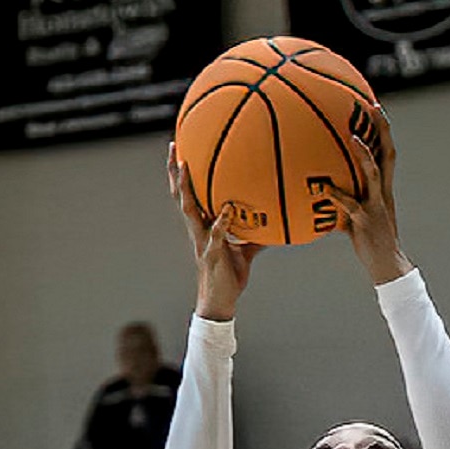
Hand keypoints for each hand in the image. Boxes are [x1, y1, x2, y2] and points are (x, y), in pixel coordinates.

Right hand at [169, 144, 261, 320]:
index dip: (183, 174)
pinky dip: (221, 221)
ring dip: (186, 187)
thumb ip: (256, 235)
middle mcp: (198, 230)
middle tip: (173, 145)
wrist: (220, 302)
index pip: (189, 195)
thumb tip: (275, 224)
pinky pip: (215, 234)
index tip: (182, 149)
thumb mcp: (246, 252)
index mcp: (203, 227)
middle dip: (175, 170)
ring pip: (188, 209)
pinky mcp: (212, 254)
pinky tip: (228, 209)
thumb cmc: (230, 276)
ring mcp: (202, 240)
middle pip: (181, 194)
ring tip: (185, 166)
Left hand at [319, 108, 412, 285]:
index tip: (376, 108)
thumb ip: (343, 199)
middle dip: (382, 130)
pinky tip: (321, 189)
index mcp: (384, 189)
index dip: (383, 131)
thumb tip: (321, 191)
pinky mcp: (365, 220)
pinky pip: (349, 204)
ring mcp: (376, 205)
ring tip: (353, 136)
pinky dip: (335, 195)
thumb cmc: (369, 240)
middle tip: (374, 107)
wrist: (386, 264)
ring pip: (374, 173)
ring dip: (365, 154)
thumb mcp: (357, 214)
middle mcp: (383, 192)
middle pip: (387, 154)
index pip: (386, 153)